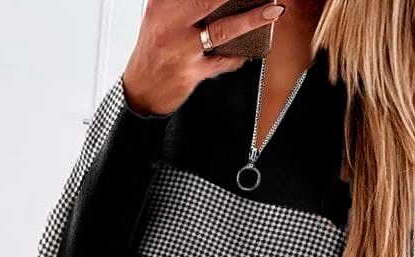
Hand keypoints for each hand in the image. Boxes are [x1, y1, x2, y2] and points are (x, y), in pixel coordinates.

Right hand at [121, 0, 285, 116]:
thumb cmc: (155, 50)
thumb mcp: (160, 16)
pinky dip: (239, 55)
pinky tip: (249, 49)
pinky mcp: (192, 72)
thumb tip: (221, 2)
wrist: (141, 90)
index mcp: (162, 4)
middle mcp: (170, 23)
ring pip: (223, 29)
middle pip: (210, 0)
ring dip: (253, 19)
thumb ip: (183, 3)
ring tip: (273, 10)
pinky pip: (224, 61)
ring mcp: (182, 49)